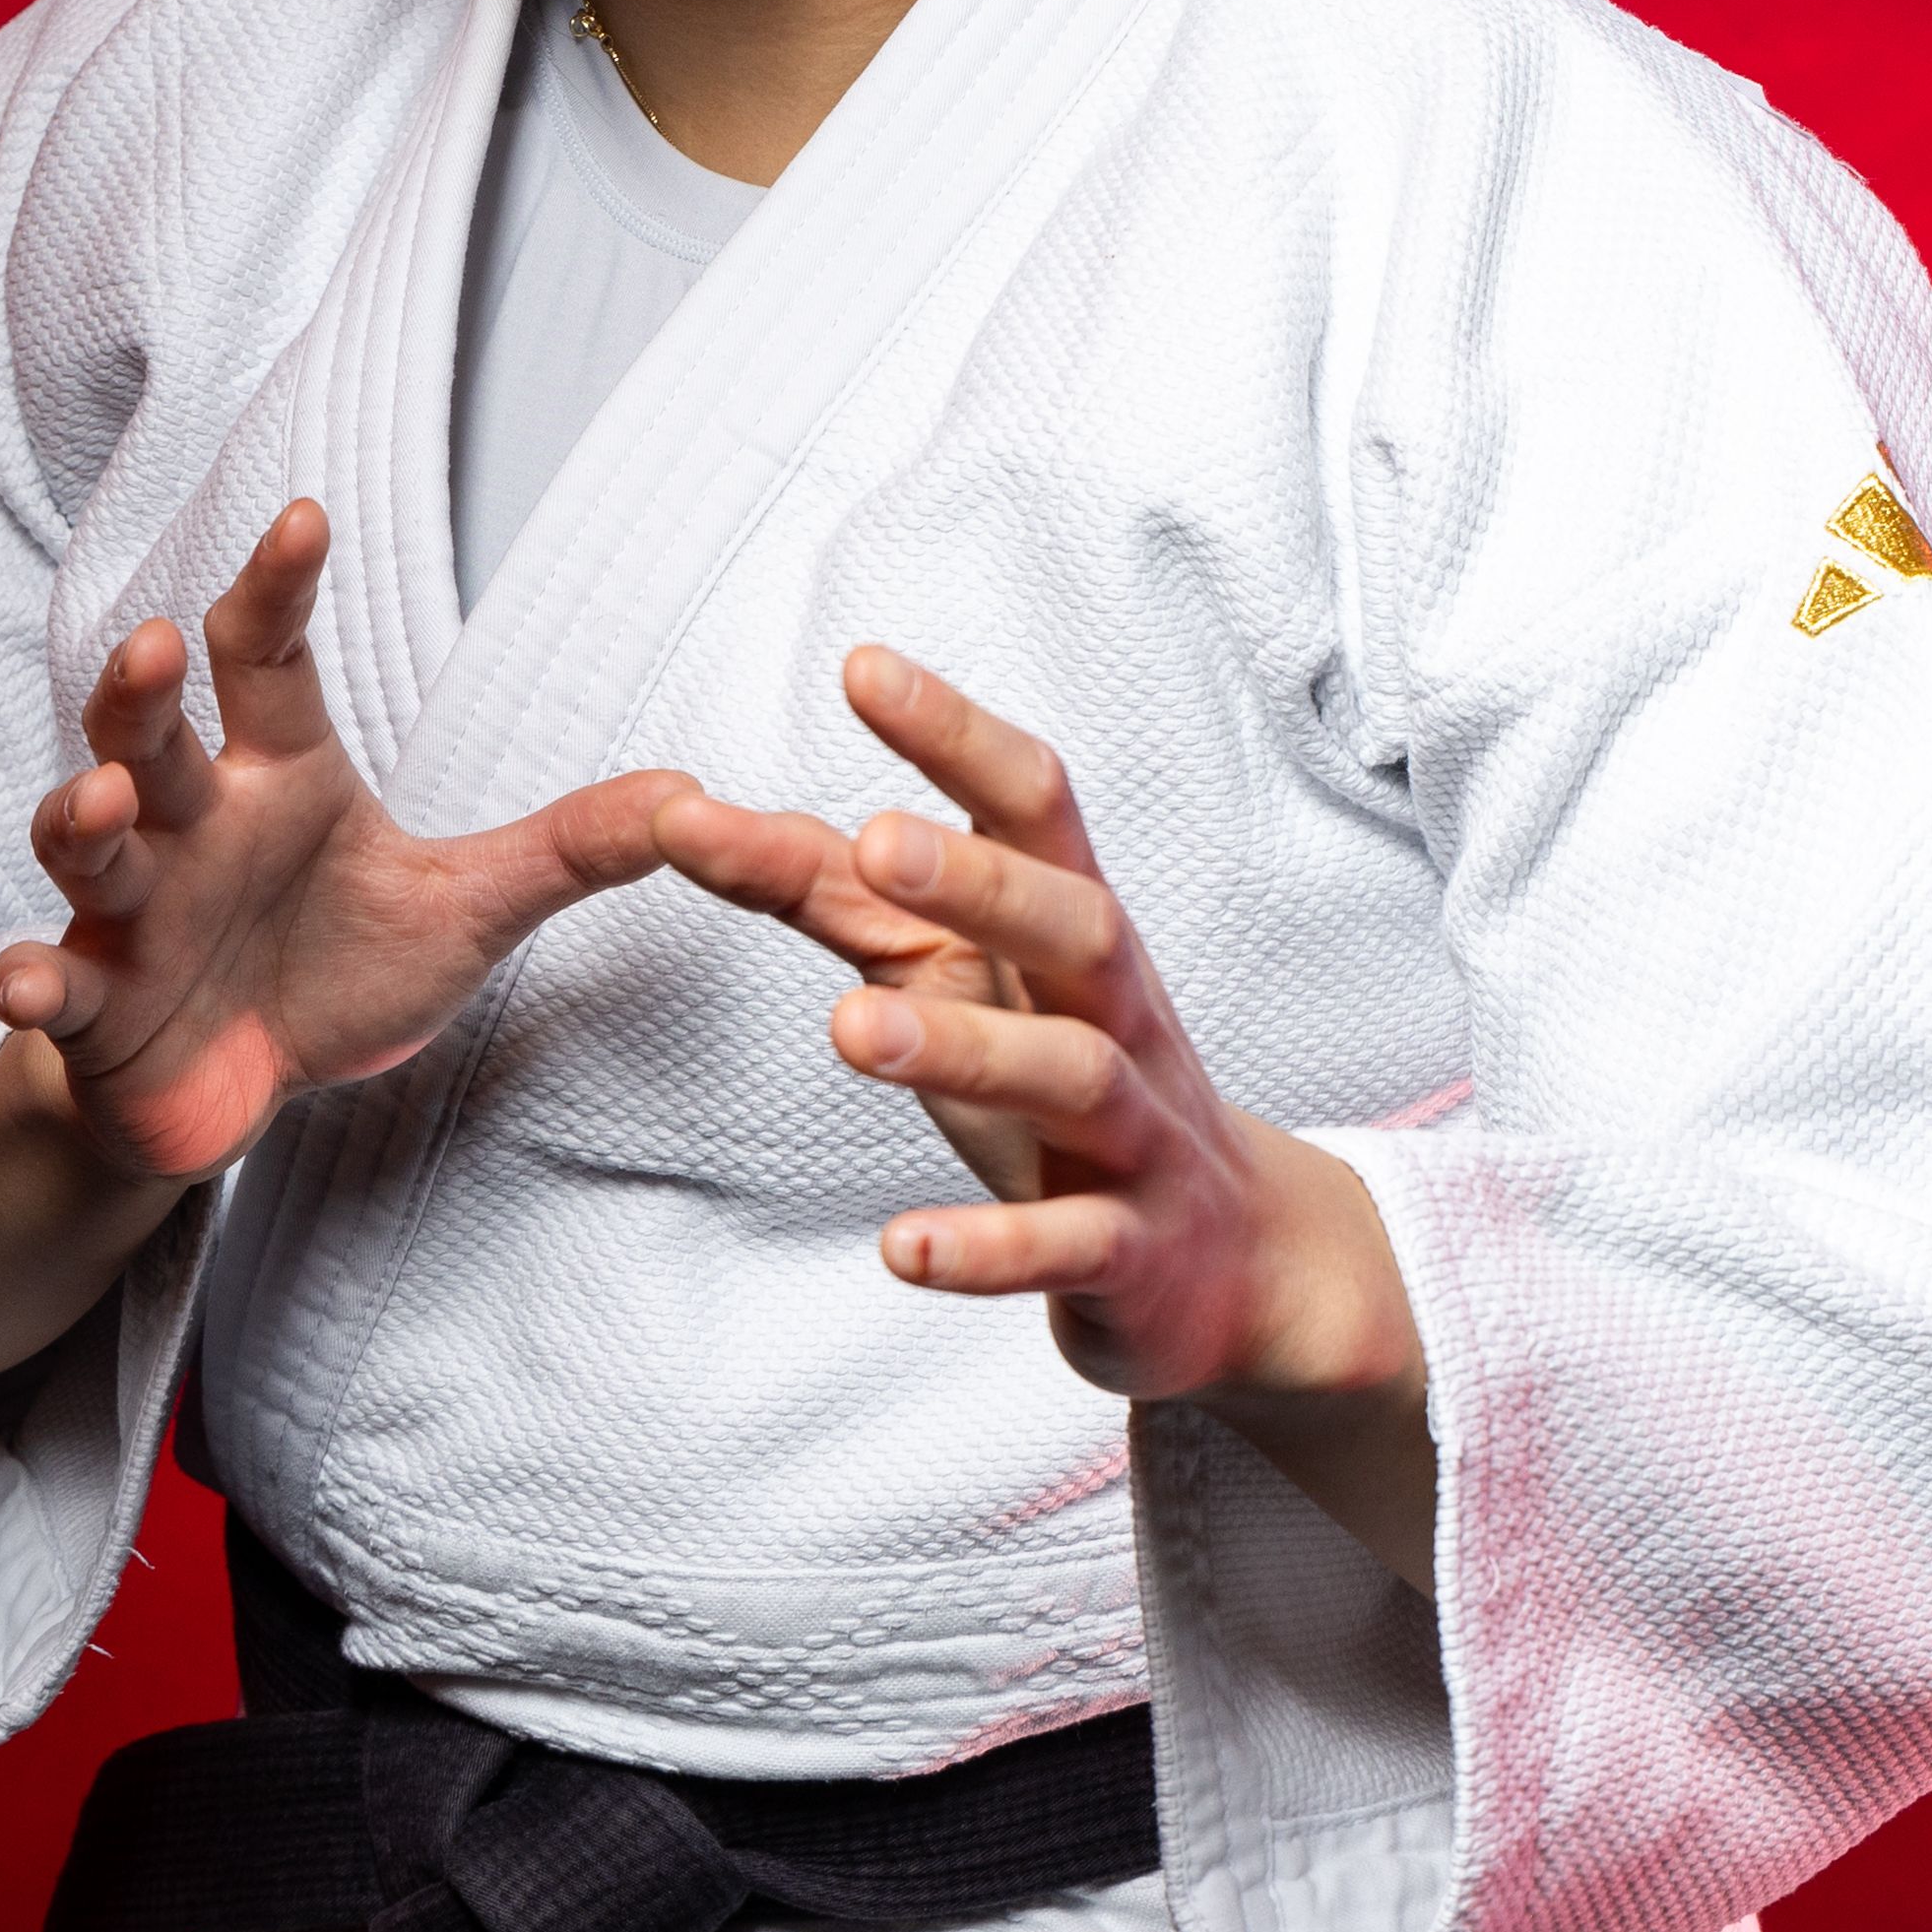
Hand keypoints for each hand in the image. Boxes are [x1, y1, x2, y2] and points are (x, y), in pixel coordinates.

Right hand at [1, 499, 685, 1186]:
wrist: (241, 1086)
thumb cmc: (335, 970)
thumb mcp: (466, 911)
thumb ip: (566, 850)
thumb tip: (686, 795)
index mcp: (278, 777)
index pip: (268, 660)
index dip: (278, 587)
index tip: (303, 516)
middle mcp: (193, 825)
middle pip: (152, 733)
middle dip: (142, 691)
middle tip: (157, 644)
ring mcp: (134, 912)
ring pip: (88, 844)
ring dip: (78, 817)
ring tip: (99, 800)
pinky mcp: (98, 1004)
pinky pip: (55, 984)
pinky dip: (34, 980)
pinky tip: (25, 979)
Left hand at [653, 649, 1432, 1580]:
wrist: (1233, 1263)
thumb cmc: (1065, 1090)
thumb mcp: (963, 982)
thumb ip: (843, 901)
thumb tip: (698, 821)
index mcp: (1076, 932)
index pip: (1035, 807)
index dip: (957, 737)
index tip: (862, 668)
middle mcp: (1122, 1013)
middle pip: (1076, 923)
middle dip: (983, 879)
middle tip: (877, 836)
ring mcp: (1139, 1135)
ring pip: (1071, 1075)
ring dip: (965, 1049)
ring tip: (848, 1031)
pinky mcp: (1132, 1249)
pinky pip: (1067, 1245)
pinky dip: (989, 1249)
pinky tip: (902, 1249)